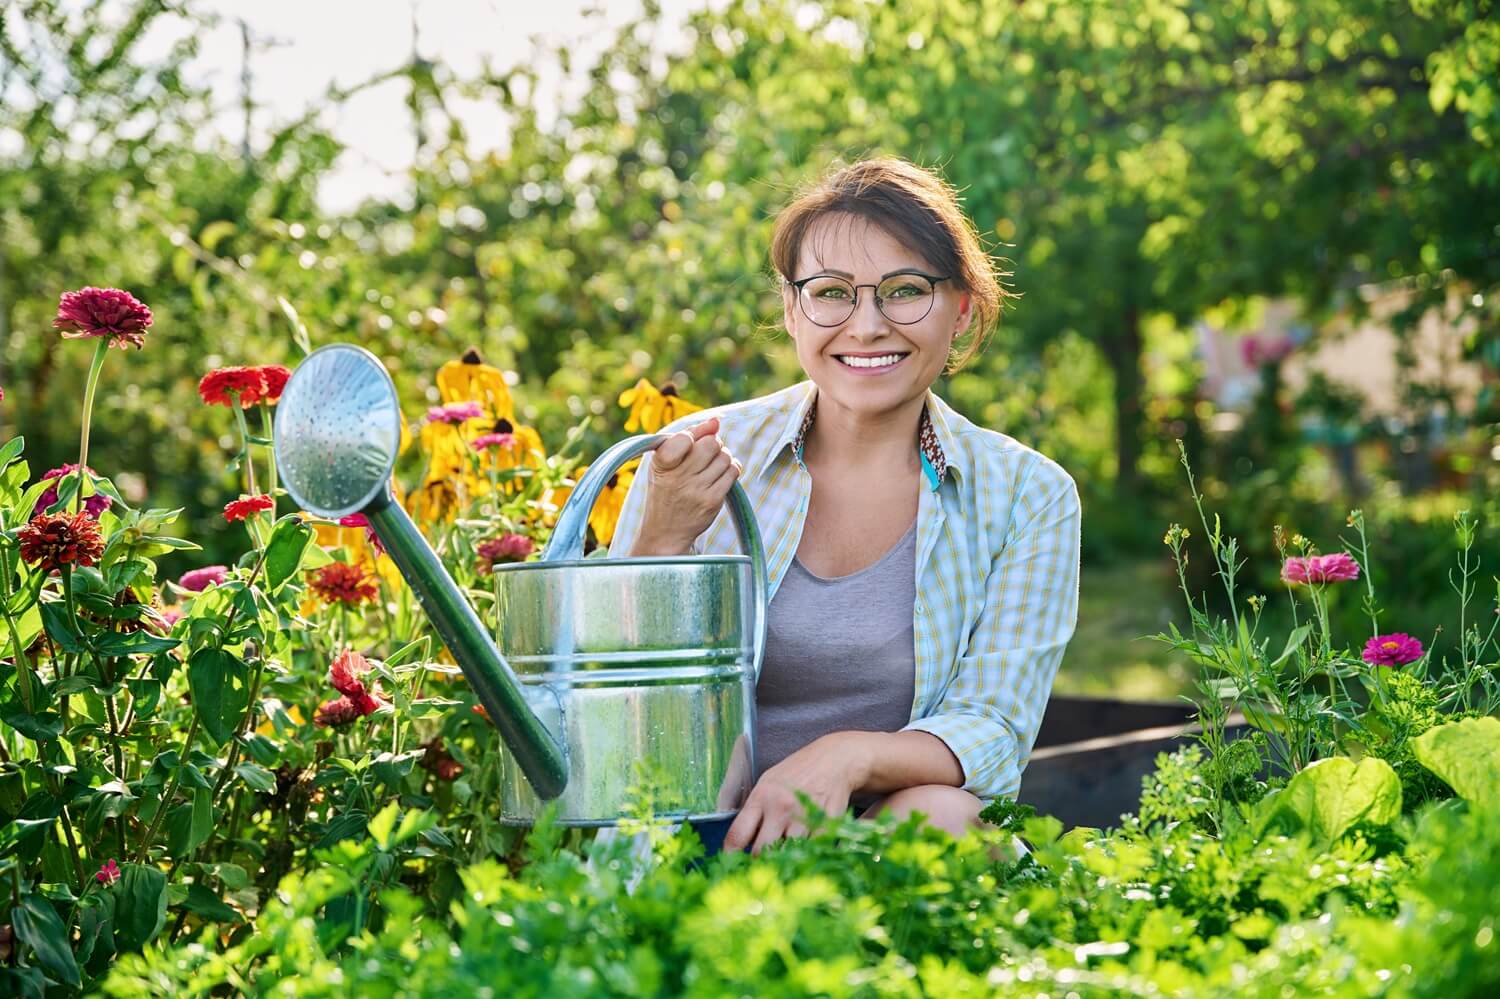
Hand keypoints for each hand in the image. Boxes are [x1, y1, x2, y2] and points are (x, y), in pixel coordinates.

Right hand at [631, 417, 740, 555]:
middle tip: (706, 453)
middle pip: (711, 444)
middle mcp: (677, 478)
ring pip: (725, 457)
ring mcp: (696, 491)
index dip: (693, 436)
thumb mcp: (665, 462)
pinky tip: (720, 475)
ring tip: (711, 466)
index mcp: (661, 463)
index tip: (689, 444)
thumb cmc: (666, 489)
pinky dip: (731, 468)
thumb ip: (688, 435)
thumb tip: (716, 420)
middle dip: (713, 443)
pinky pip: (733, 472)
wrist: (665, 531)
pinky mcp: (712, 501)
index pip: (685, 437)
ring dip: (723, 457)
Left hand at [723, 732, 869, 853]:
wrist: (834, 760)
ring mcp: (803, 817)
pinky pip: (811, 850)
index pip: (737, 835)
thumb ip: (755, 810)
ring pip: (786, 854)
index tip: (731, 866)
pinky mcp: (824, 825)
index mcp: (761, 797)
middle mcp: (779, 808)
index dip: (730, 855)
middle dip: (760, 861)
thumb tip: (740, 842)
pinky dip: (807, 854)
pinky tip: (807, 847)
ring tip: (787, 853)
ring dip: (785, 858)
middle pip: (761, 851)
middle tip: (762, 864)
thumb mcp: (768, 782)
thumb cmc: (797, 773)